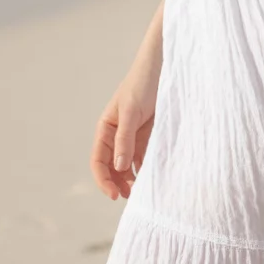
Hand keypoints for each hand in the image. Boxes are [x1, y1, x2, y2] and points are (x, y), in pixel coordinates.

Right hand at [90, 65, 158, 201]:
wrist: (164, 66)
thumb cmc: (143, 84)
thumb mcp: (132, 110)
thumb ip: (125, 139)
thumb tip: (119, 167)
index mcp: (106, 128)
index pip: (99, 160)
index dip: (103, 179)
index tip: (114, 195)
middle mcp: (117, 134)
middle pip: (112, 166)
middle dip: (117, 183)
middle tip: (129, 196)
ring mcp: (133, 135)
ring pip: (127, 164)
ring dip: (130, 178)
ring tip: (141, 191)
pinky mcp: (148, 134)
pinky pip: (143, 156)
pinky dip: (144, 168)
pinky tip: (151, 176)